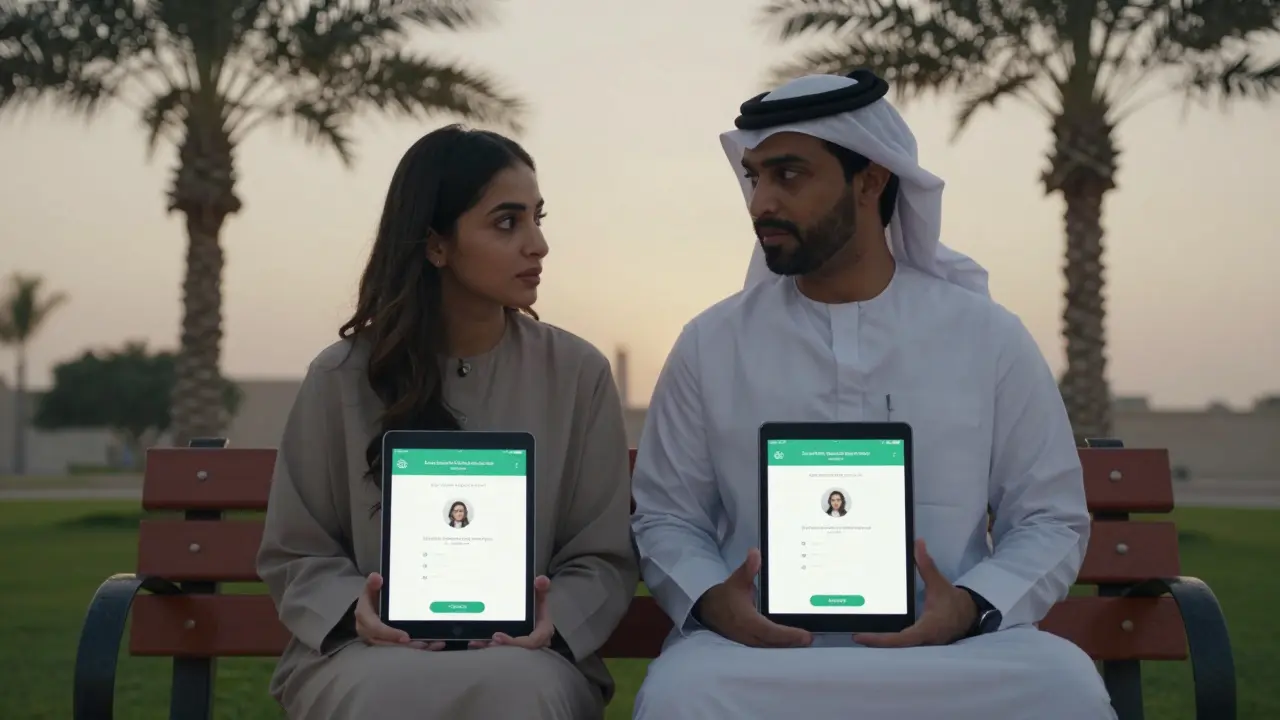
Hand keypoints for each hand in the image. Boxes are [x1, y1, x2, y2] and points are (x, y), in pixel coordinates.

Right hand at [355, 572, 445, 650]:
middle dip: (407, 645)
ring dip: (415, 647)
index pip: (376, 628)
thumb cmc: (372, 597)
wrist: (369, 607)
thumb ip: (372, 584)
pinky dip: (419, 647)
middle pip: (389, 643)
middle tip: (424, 643)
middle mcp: (371, 633)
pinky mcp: (390, 643)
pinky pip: (403, 648)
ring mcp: (380, 640)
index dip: (390, 634)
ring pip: (397, 648)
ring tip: (433, 644)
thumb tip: (376, 577)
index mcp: (365, 618)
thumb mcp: (370, 589)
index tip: (406, 637)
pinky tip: (434, 645)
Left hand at [467, 575, 554, 649]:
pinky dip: (489, 647)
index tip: (497, 635)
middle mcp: (533, 643)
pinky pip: (501, 652)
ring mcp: (523, 648)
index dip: (514, 641)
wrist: (536, 617)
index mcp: (542, 631)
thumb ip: (541, 587)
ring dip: (493, 649)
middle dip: (501, 647)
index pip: (531, 641)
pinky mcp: (513, 649)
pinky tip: (476, 643)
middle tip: (487, 641)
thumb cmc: (537, 607)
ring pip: (508, 653)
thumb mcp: (541, 596)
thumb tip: (540, 580)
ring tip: (478, 642)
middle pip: (517, 651)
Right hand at [696, 548, 811, 648]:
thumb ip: (748, 569)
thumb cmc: (726, 595)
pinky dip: (779, 644)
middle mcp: (749, 634)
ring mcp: (749, 640)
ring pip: (771, 646)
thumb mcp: (737, 580)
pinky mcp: (750, 641)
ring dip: (787, 644)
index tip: (805, 636)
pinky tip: (791, 641)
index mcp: (747, 620)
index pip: (770, 631)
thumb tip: (755, 553)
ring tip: (804, 640)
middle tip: (809, 638)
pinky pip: (767, 645)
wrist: (708, 609)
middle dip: (792, 641)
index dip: (788, 635)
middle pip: (774, 642)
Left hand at [854, 539, 976, 647]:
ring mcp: (922, 646)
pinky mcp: (921, 644)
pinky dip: (889, 641)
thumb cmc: (952, 601)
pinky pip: (902, 645)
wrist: (969, 614)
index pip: (900, 639)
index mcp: (927, 629)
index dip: (880, 639)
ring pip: (898, 649)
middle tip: (855, 635)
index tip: (860, 636)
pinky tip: (876, 634)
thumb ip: (927, 565)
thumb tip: (918, 543)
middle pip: (895, 647)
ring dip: (881, 644)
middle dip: (875, 643)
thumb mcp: (939, 583)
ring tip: (860, 635)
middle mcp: (923, 641)